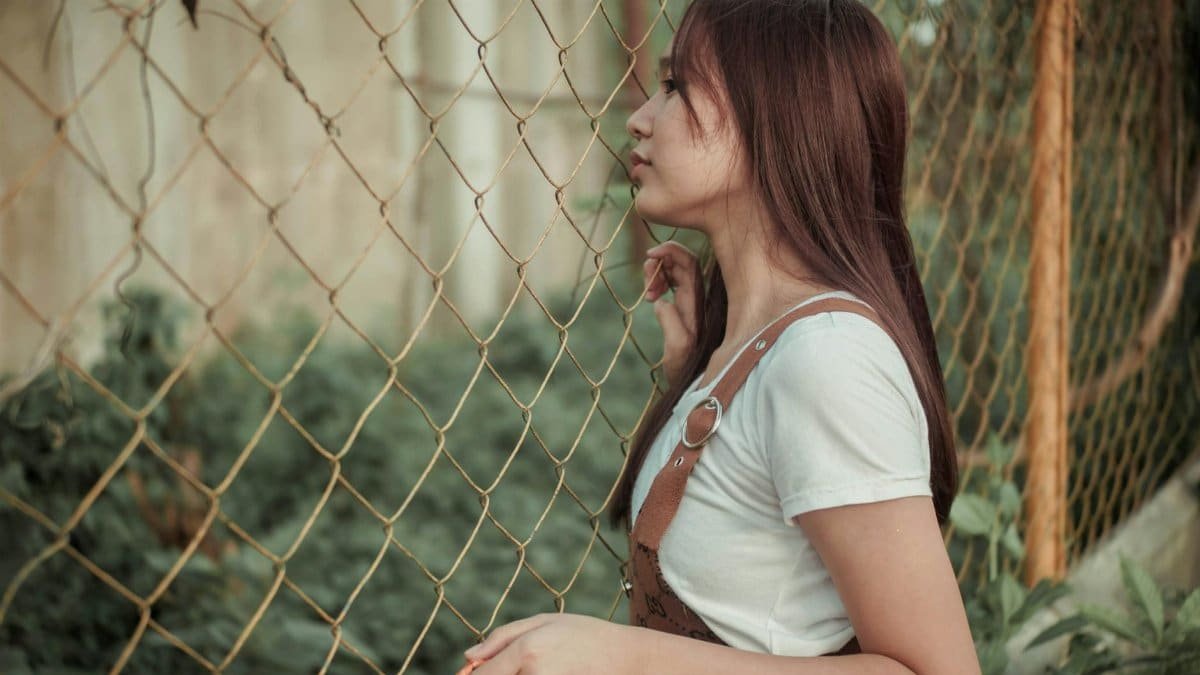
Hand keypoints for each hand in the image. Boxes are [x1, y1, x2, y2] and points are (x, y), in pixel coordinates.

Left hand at [459, 612, 639, 674]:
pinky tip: (552, 672)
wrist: (627, 658)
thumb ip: (502, 637)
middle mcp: (533, 673)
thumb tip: (469, 657)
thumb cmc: (586, 635)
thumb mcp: (545, 622)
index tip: (470, 674)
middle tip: (519, 666)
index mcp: (526, 650)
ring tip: (542, 666)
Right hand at [643, 241, 701, 386]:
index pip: (689, 263)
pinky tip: (651, 298)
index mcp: (697, 303)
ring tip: (647, 291)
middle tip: (645, 279)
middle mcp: (696, 298)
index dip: (670, 252)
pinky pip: (671, 284)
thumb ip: (671, 323)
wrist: (692, 384)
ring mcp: (691, 302)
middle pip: (681, 263)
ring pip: (675, 272)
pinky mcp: (683, 308)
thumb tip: (661, 302)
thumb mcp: (678, 350)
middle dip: (660, 262)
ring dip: (657, 273)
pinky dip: (658, 283)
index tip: (649, 255)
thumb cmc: (685, 370)